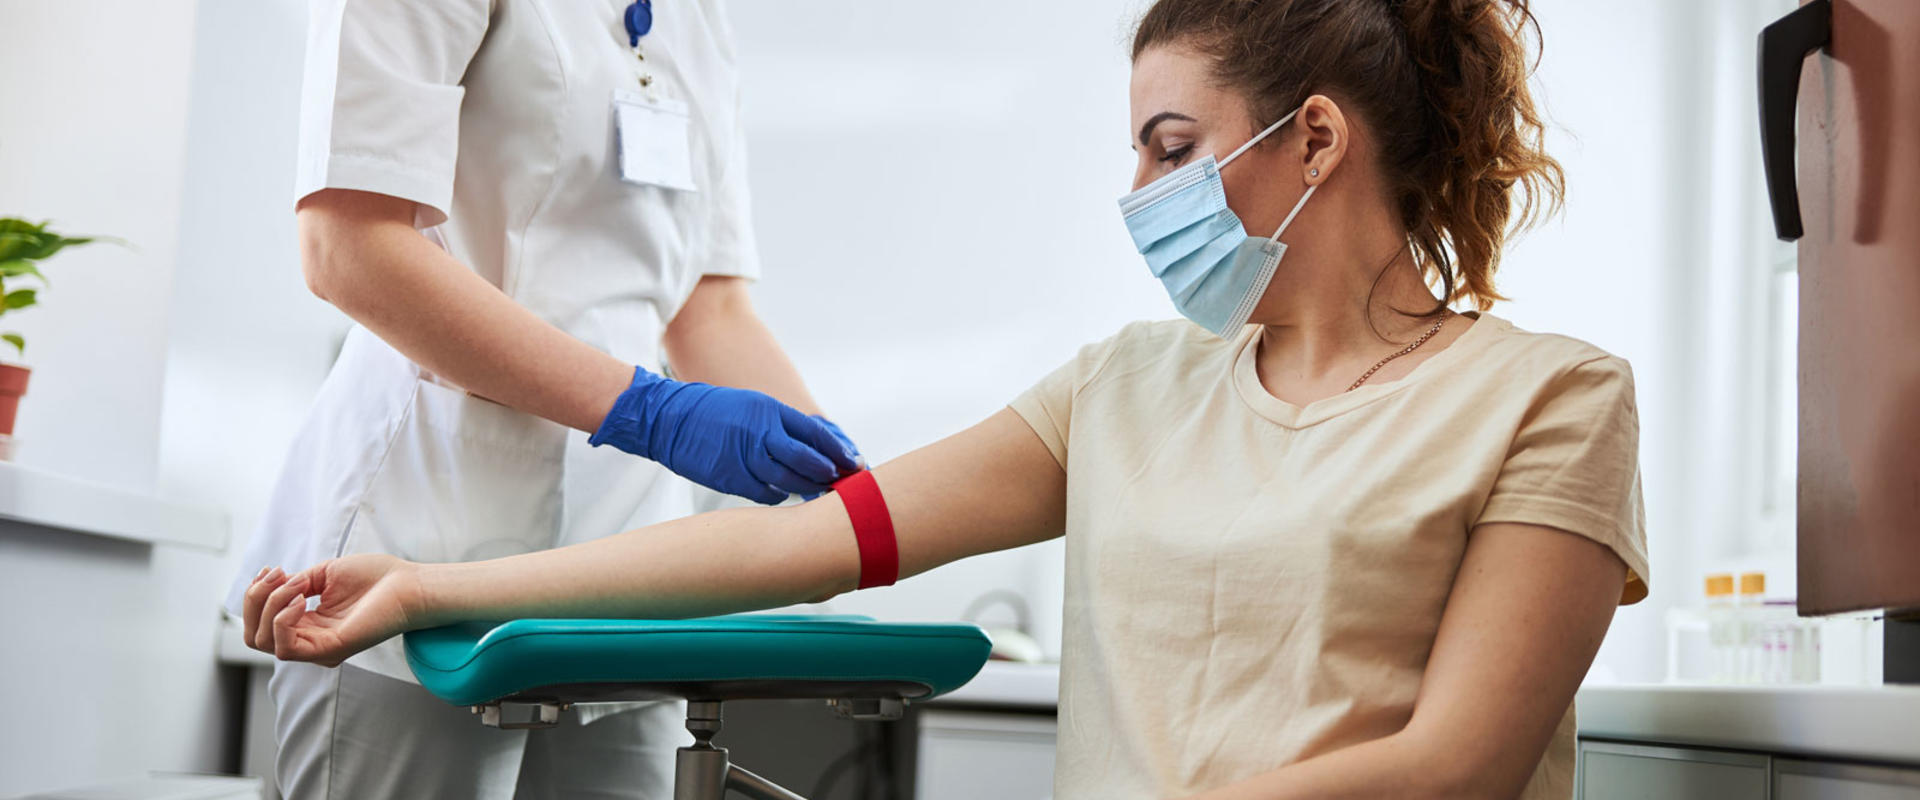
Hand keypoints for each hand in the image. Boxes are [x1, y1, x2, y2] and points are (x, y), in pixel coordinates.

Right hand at [242, 554, 422, 666]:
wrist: (408, 583)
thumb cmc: (375, 578)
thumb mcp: (324, 575)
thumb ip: (294, 585)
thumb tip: (273, 587)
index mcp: (309, 626)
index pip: (260, 624)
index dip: (255, 595)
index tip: (271, 570)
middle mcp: (310, 641)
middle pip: (254, 636)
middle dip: (255, 600)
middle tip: (279, 575)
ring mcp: (319, 648)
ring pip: (264, 641)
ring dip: (269, 605)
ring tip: (296, 584)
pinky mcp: (330, 650)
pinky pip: (285, 648)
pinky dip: (282, 619)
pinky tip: (300, 599)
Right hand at [590, 367, 861, 503]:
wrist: (668, 419)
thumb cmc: (714, 412)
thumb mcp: (753, 407)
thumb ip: (781, 426)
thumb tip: (814, 447)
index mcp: (769, 411)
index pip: (815, 433)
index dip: (837, 451)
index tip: (854, 462)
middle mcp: (761, 434)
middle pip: (808, 460)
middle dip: (829, 474)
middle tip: (842, 483)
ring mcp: (746, 457)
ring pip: (789, 481)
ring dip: (807, 489)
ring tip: (819, 493)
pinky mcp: (731, 478)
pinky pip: (765, 494)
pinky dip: (777, 497)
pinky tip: (781, 496)